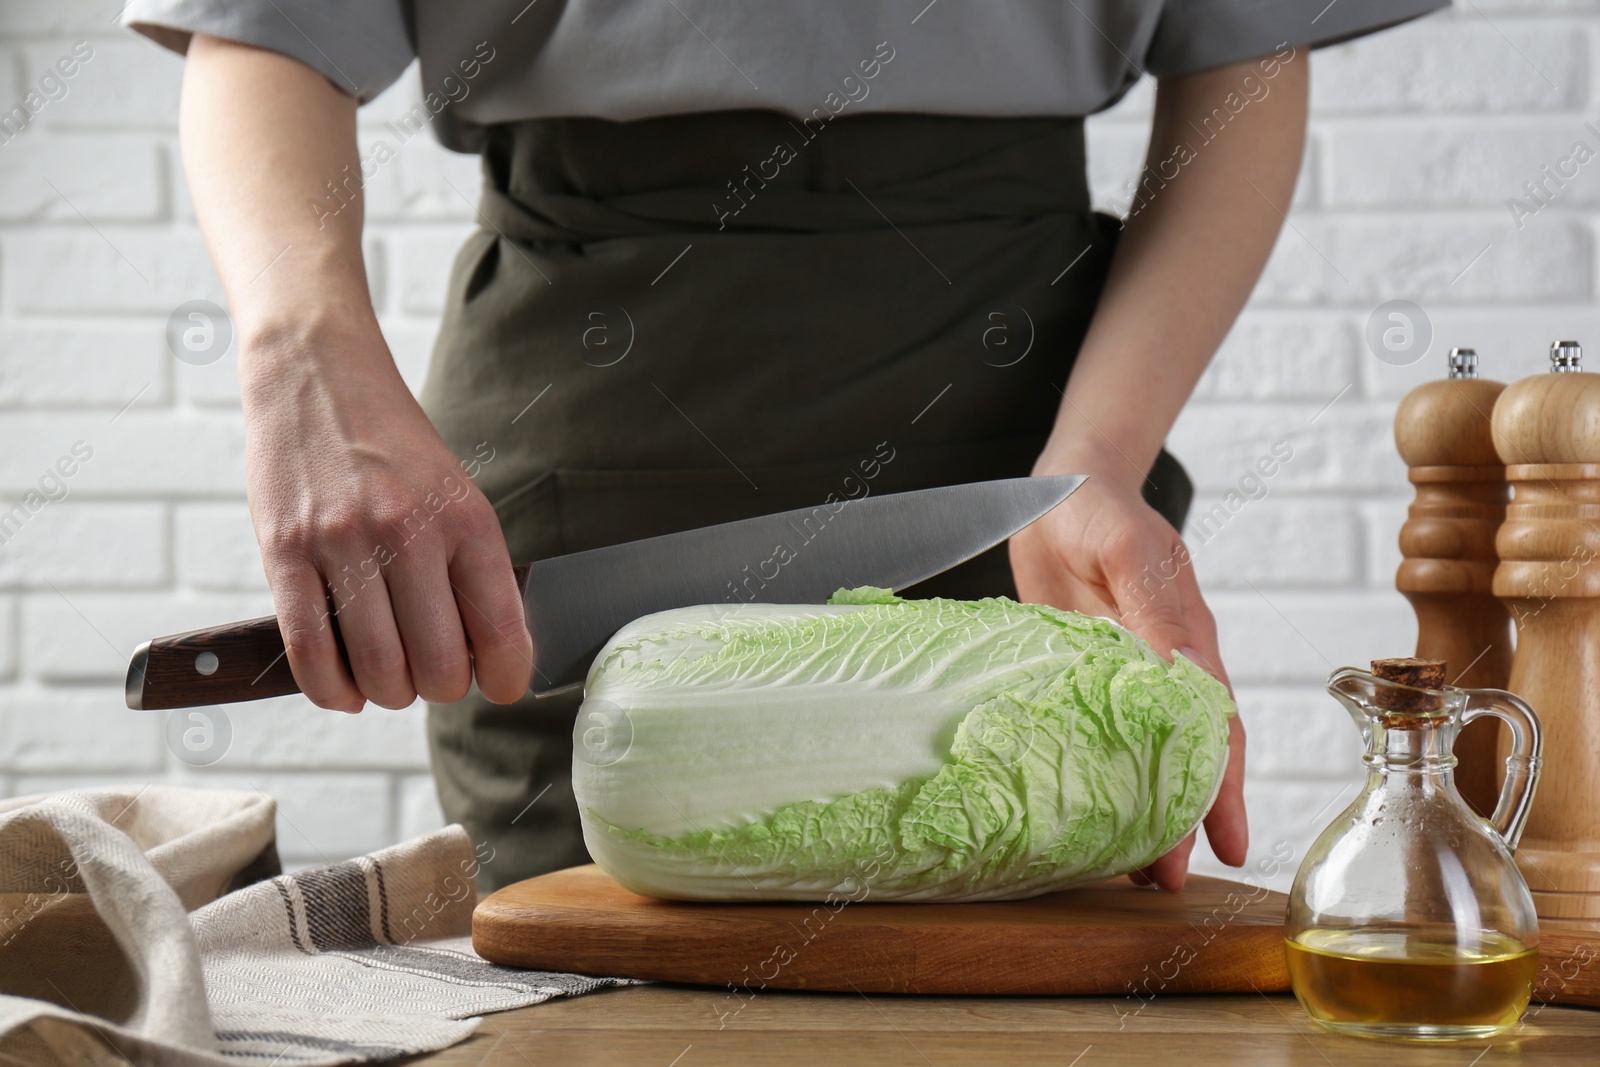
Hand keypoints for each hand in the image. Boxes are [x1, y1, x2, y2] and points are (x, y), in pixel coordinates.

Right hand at [241, 323, 532, 711]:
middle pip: (438, 665)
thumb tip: (495, 657)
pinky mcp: (285, 552)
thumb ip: (476, 571)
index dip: (506, 677)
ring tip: (390, 679)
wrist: (320, 376)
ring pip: (377, 670)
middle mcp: (410, 531)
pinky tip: (347, 688)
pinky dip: (333, 689)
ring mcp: (345, 542)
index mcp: (467, 520)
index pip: (501, 630)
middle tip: (433, 676)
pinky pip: (310, 652)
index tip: (499, 685)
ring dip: (389, 694)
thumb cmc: (395, 449)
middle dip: (441, 689)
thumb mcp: (459, 495)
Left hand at [1009, 458, 1246, 890]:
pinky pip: (1107, 735)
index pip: (1211, 725)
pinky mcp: (1092, 674)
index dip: (1218, 786)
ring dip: (1148, 808)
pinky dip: (1109, 777)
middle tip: (1165, 882)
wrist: (1063, 488)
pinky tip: (1097, 817)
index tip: (1222, 840)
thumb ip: (1158, 613)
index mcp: (1186, 637)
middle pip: (1188, 754)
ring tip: (1137, 873)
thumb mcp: (1127, 552)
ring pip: (1150, 753)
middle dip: (1183, 819)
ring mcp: (1131, 673)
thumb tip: (1192, 679)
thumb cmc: (1096, 509)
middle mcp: (1168, 664)